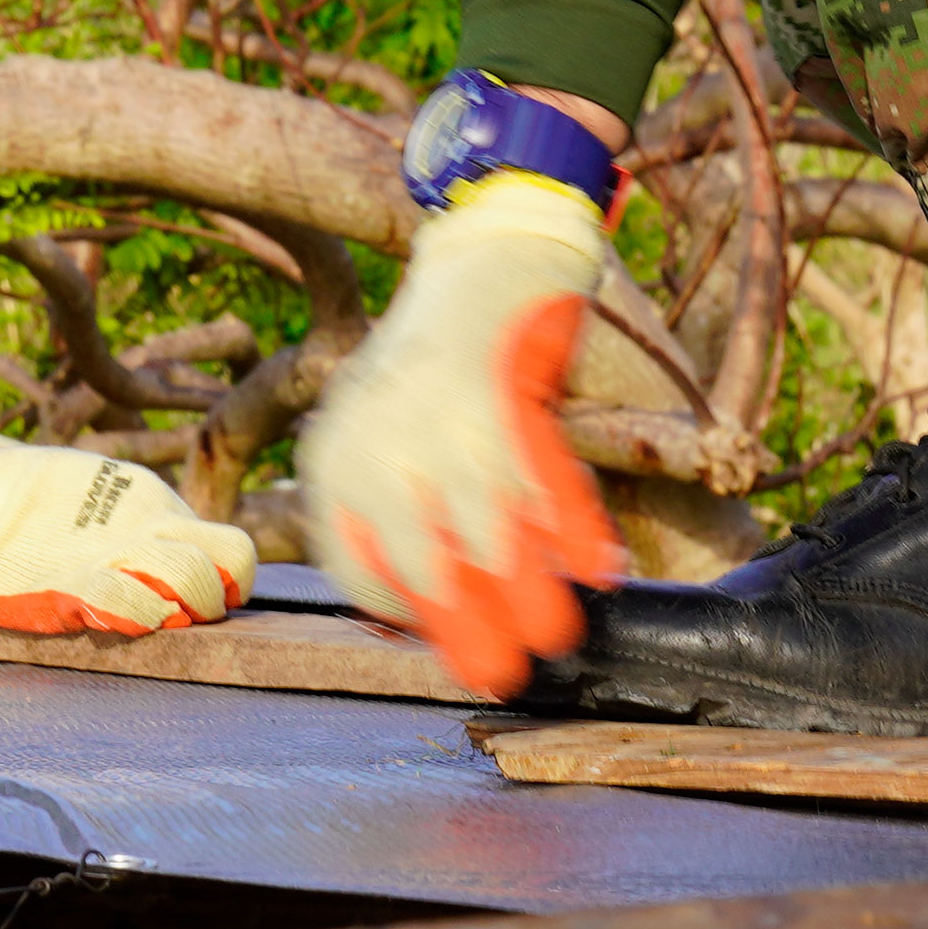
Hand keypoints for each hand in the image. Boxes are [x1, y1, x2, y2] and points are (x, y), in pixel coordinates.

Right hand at [0, 406, 255, 634]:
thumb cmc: (18, 507)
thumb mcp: (92, 498)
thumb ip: (132, 526)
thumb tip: (171, 565)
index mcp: (151, 500)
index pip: (228, 542)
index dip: (227, 576)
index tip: (205, 597)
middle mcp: (147, 521)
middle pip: (234, 559)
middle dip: (222, 596)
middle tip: (191, 614)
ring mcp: (116, 552)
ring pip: (195, 583)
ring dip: (190, 611)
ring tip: (160, 619)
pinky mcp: (80, 585)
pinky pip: (138, 609)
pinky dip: (142, 621)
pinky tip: (118, 619)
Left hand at [293, 175, 622, 695]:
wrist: (483, 255)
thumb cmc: (439, 363)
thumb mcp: (389, 433)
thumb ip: (395, 510)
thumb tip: (416, 613)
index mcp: (333, 456)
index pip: (358, 565)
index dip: (409, 616)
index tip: (451, 648)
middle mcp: (372, 441)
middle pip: (422, 561)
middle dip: (470, 624)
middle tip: (506, 672)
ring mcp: (431, 416)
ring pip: (488, 530)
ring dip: (531, 589)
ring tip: (560, 632)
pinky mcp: (492, 391)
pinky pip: (537, 481)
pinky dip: (570, 526)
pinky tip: (594, 563)